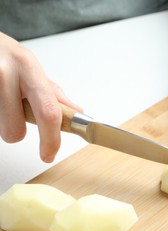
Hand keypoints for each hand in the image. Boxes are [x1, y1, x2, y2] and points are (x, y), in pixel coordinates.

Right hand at [0, 32, 81, 161]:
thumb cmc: (3, 54)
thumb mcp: (29, 66)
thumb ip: (51, 92)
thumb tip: (75, 110)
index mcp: (28, 67)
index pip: (48, 112)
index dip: (51, 139)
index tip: (49, 154)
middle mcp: (6, 73)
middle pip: (14, 130)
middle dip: (14, 132)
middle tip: (12, 114)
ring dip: (0, 122)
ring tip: (0, 100)